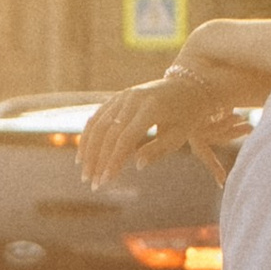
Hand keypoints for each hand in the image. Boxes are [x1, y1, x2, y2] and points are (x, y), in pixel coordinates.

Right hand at [79, 62, 243, 189]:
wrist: (186, 86)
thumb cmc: (186, 116)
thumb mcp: (178, 136)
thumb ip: (157, 150)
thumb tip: (137, 166)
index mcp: (151, 108)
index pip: (125, 138)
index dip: (113, 161)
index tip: (105, 181)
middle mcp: (133, 99)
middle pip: (108, 133)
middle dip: (98, 160)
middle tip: (92, 183)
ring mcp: (123, 95)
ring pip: (98, 124)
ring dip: (88, 150)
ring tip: (84, 172)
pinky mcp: (118, 96)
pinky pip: (98, 116)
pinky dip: (89, 135)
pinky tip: (84, 153)